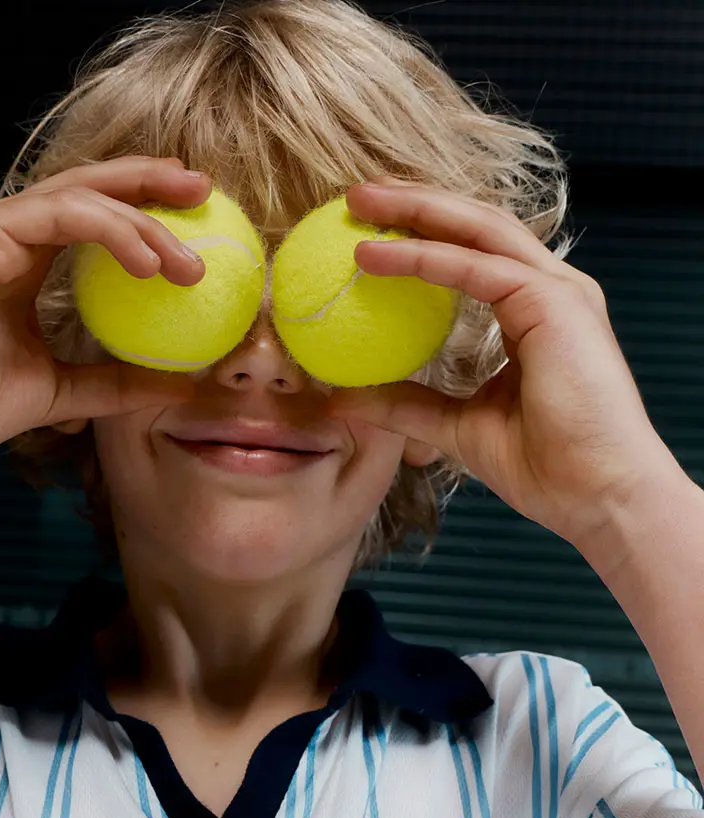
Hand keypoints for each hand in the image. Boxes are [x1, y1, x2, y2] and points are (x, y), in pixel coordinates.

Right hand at [0, 156, 208, 471]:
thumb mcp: (56, 392)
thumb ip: (112, 382)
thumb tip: (177, 384)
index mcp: (15, 259)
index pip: (90, 218)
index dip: (143, 211)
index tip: (196, 227)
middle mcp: (2, 232)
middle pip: (90, 187)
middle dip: (152, 182)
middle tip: (207, 191)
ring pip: (81, 197)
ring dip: (142, 219)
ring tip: (186, 259)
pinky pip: (59, 215)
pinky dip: (110, 229)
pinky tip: (147, 258)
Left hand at [328, 174, 682, 553]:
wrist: (598, 496)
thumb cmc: (546, 468)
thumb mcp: (457, 428)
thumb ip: (408, 406)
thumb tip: (346, 399)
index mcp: (534, 313)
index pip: (473, 253)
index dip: (422, 234)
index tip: (367, 228)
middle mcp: (549, 291)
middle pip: (475, 225)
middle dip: (415, 202)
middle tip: (356, 194)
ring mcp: (556, 292)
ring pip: (478, 229)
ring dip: (416, 210)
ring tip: (361, 202)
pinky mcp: (552, 304)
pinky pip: (475, 268)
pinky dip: (423, 257)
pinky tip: (376, 255)